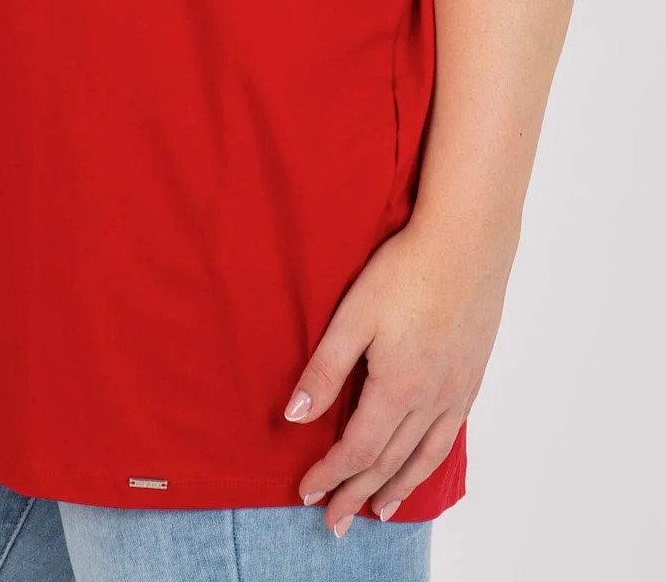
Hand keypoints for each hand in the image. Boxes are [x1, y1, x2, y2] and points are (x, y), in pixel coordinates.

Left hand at [283, 212, 516, 532]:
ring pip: (422, 457)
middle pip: (388, 462)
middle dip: (357, 493)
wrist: (466, 243)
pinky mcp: (470, 378)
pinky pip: (448, 438)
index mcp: (398, 388)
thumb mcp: (353, 316)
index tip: (306, 492)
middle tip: (334, 521)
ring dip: (396, 488)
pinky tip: (421, 465)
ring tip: (378, 511)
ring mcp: (455, 392)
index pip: (358, 449)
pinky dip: (429, 462)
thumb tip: (295, 416)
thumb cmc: (405, 271)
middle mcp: (431, 400)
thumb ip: (325, 370)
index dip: (330, 474)